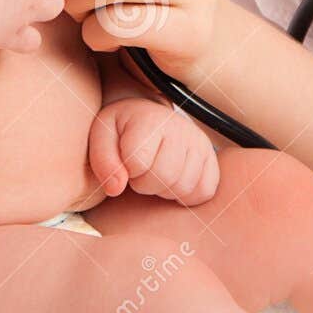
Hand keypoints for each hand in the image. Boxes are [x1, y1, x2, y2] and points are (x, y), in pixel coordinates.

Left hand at [87, 97, 218, 204]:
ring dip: (165, 190)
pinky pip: (204, 191)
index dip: (125, 172)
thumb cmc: (121, 131)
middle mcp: (180, 127)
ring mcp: (199, 141)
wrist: (146, 117)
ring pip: (184, 187)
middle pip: (164, 177)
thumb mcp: (101, 138)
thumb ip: (103, 162)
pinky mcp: (211, 157)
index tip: (124, 162)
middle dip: (145, 183)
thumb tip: (117, 188)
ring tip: (155, 174)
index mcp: (149, 118)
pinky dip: (187, 195)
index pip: (137, 164)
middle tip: (139, 172)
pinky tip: (172, 182)